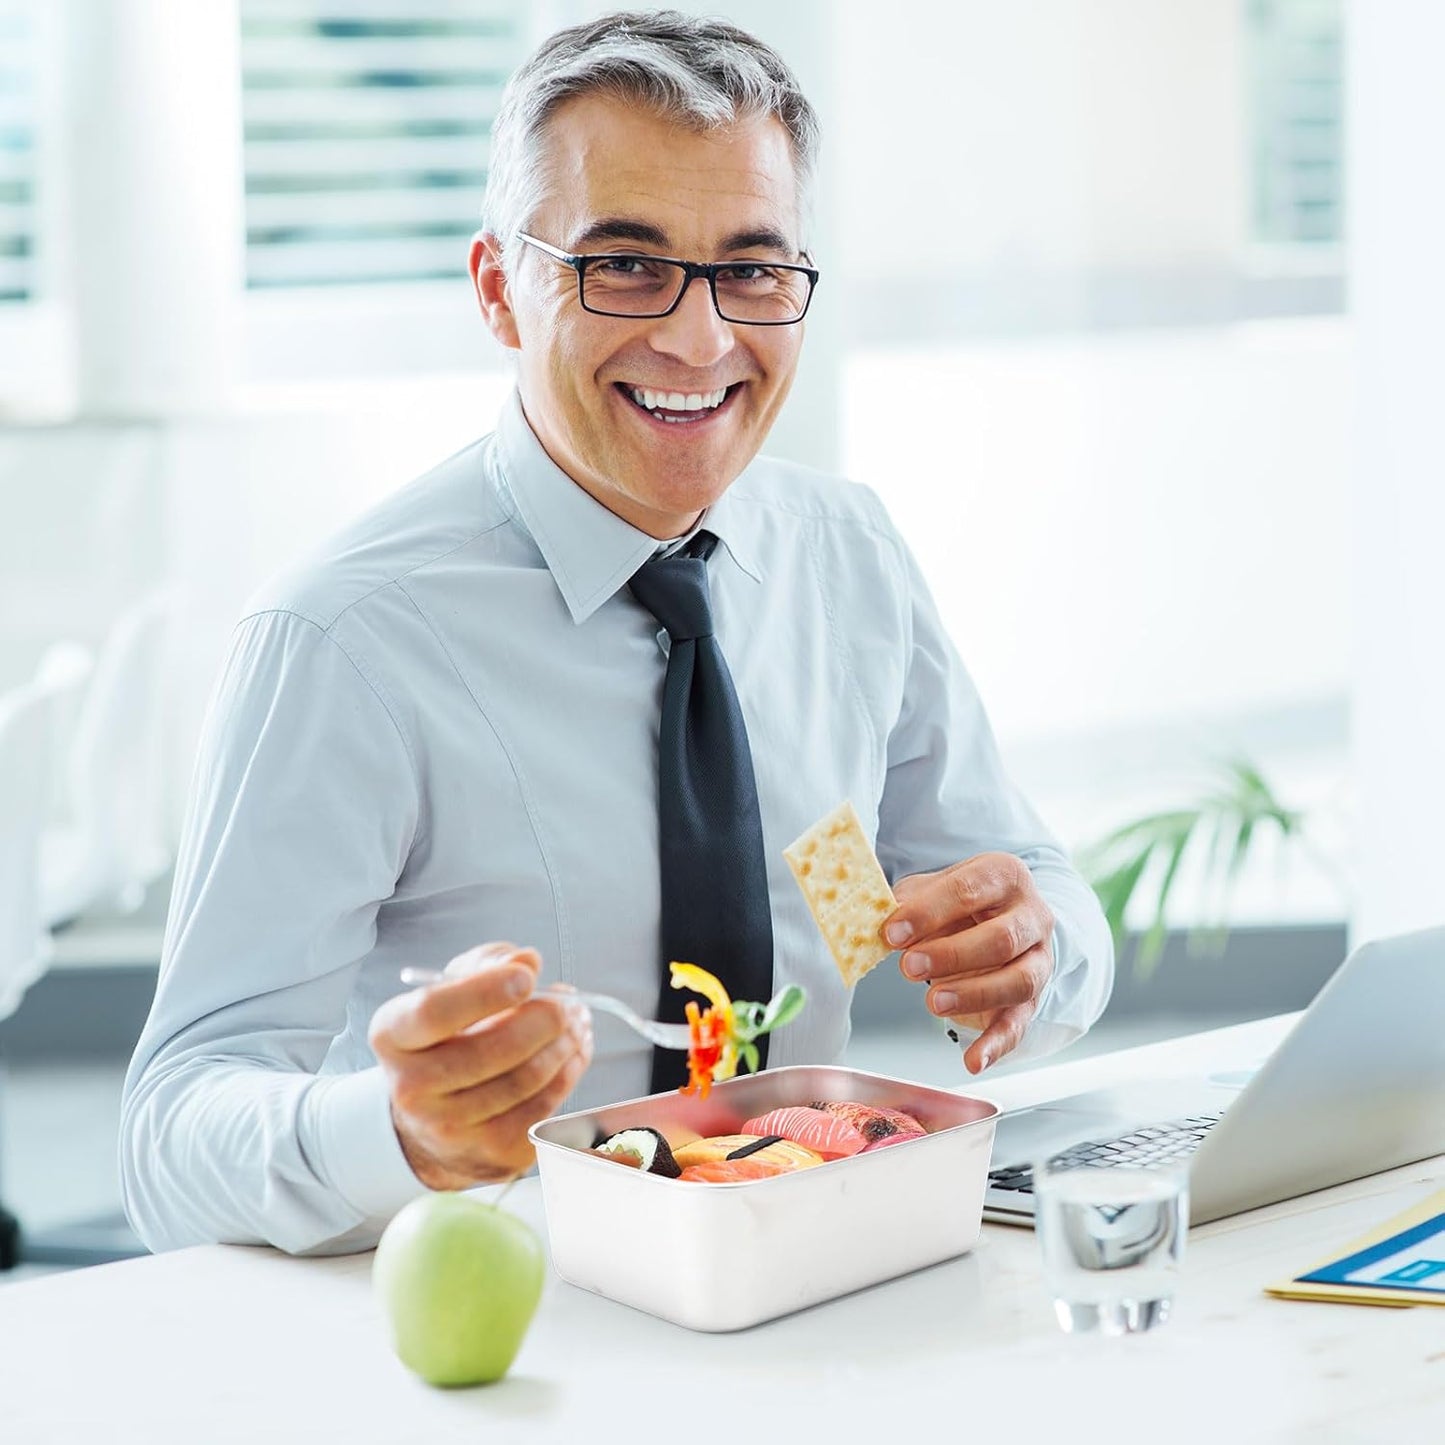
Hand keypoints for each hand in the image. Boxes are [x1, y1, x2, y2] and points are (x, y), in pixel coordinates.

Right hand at [369, 942, 592, 1189]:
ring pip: (525, 1080)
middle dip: (545, 1019)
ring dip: (565, 1044)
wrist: (435, 1115)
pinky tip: (573, 1053)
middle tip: (569, 1002)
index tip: (526, 977)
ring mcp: (449, 1130)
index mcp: (394, 1036)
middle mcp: (411, 1089)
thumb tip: (526, 961)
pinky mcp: (490, 1154)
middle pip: (492, 1050)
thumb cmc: (450, 1035)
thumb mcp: (455, 987)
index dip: (486, 991)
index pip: (435, 1012)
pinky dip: (568, 1074)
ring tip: (577, 1022)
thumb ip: (488, 963)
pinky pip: (543, 1109)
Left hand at [886, 854, 1053, 1074]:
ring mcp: (1038, 959)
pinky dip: (997, 1046)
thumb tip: (878, 920)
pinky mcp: (1033, 998)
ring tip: (933, 1003)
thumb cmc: (960, 901)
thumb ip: (908, 901)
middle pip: (1001, 938)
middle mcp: (1030, 916)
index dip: (928, 913)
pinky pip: (1020, 1024)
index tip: (892, 932)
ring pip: (1019, 981)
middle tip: (909, 966)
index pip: (968, 891)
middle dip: (952, 955)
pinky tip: (973, 1061)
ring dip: (974, 995)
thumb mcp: (933, 888)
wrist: (1000, 915)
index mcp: (1003, 876)